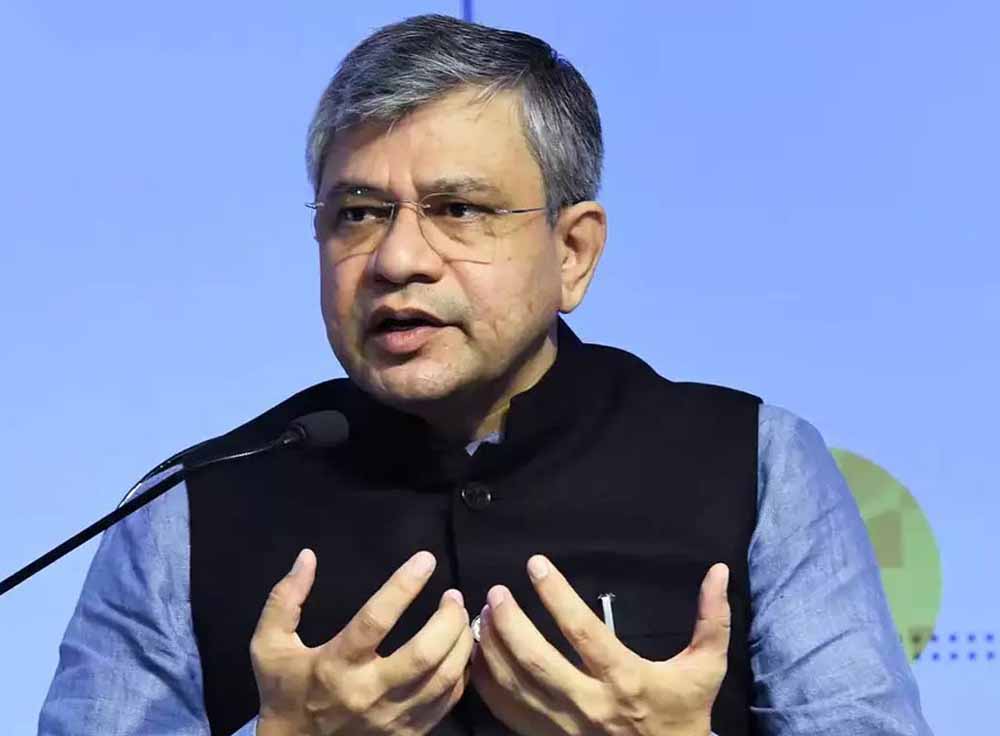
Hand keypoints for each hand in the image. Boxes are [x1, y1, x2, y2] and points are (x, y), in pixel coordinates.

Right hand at [251, 549, 473, 735]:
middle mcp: (368, 693)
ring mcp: (392, 718)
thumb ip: (284, 599)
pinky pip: (447, 701)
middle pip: (424, 654)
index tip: (426, 560)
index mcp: (335, 665)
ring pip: (444, 679)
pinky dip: (461, 672)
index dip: (404, 586)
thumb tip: (307, 557)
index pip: (375, 620)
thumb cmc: (283, 690)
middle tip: (454, 595)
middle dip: (448, 619)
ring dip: (461, 642)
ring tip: (461, 616)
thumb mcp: (269, 645)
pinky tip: (459, 650)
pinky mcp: (408, 733)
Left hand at [471, 556, 730, 735]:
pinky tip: (479, 655)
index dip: (555, 595)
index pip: (582, 631)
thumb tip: (720, 570)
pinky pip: (507, 712)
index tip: (535, 564)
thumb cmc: (684, 714)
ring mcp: (564, 727)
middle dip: (510, 624)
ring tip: (481, 616)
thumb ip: (712, 619)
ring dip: (492, 649)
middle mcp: (589, 704)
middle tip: (495, 593)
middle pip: (536, 662)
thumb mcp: (705, 668)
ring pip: (515, 687)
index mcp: (625, 679)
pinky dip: (487, 682)